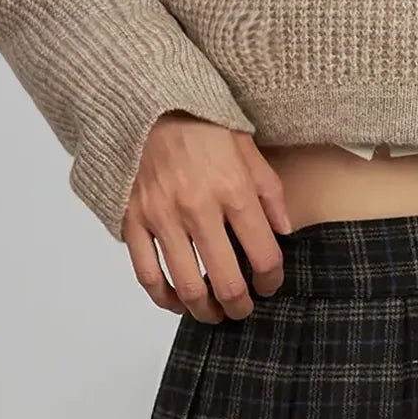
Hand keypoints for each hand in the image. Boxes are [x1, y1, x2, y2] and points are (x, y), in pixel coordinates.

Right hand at [120, 113, 289, 322]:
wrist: (149, 105)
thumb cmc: (202, 125)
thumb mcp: (247, 147)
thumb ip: (270, 191)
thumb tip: (285, 232)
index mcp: (234, 190)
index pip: (263, 255)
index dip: (271, 280)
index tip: (270, 285)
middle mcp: (199, 209)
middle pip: (226, 280)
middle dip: (239, 306)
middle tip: (243, 311)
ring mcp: (162, 217)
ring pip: (186, 285)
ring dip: (203, 310)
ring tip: (213, 313)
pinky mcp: (133, 221)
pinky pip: (146, 273)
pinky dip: (162, 297)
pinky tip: (176, 301)